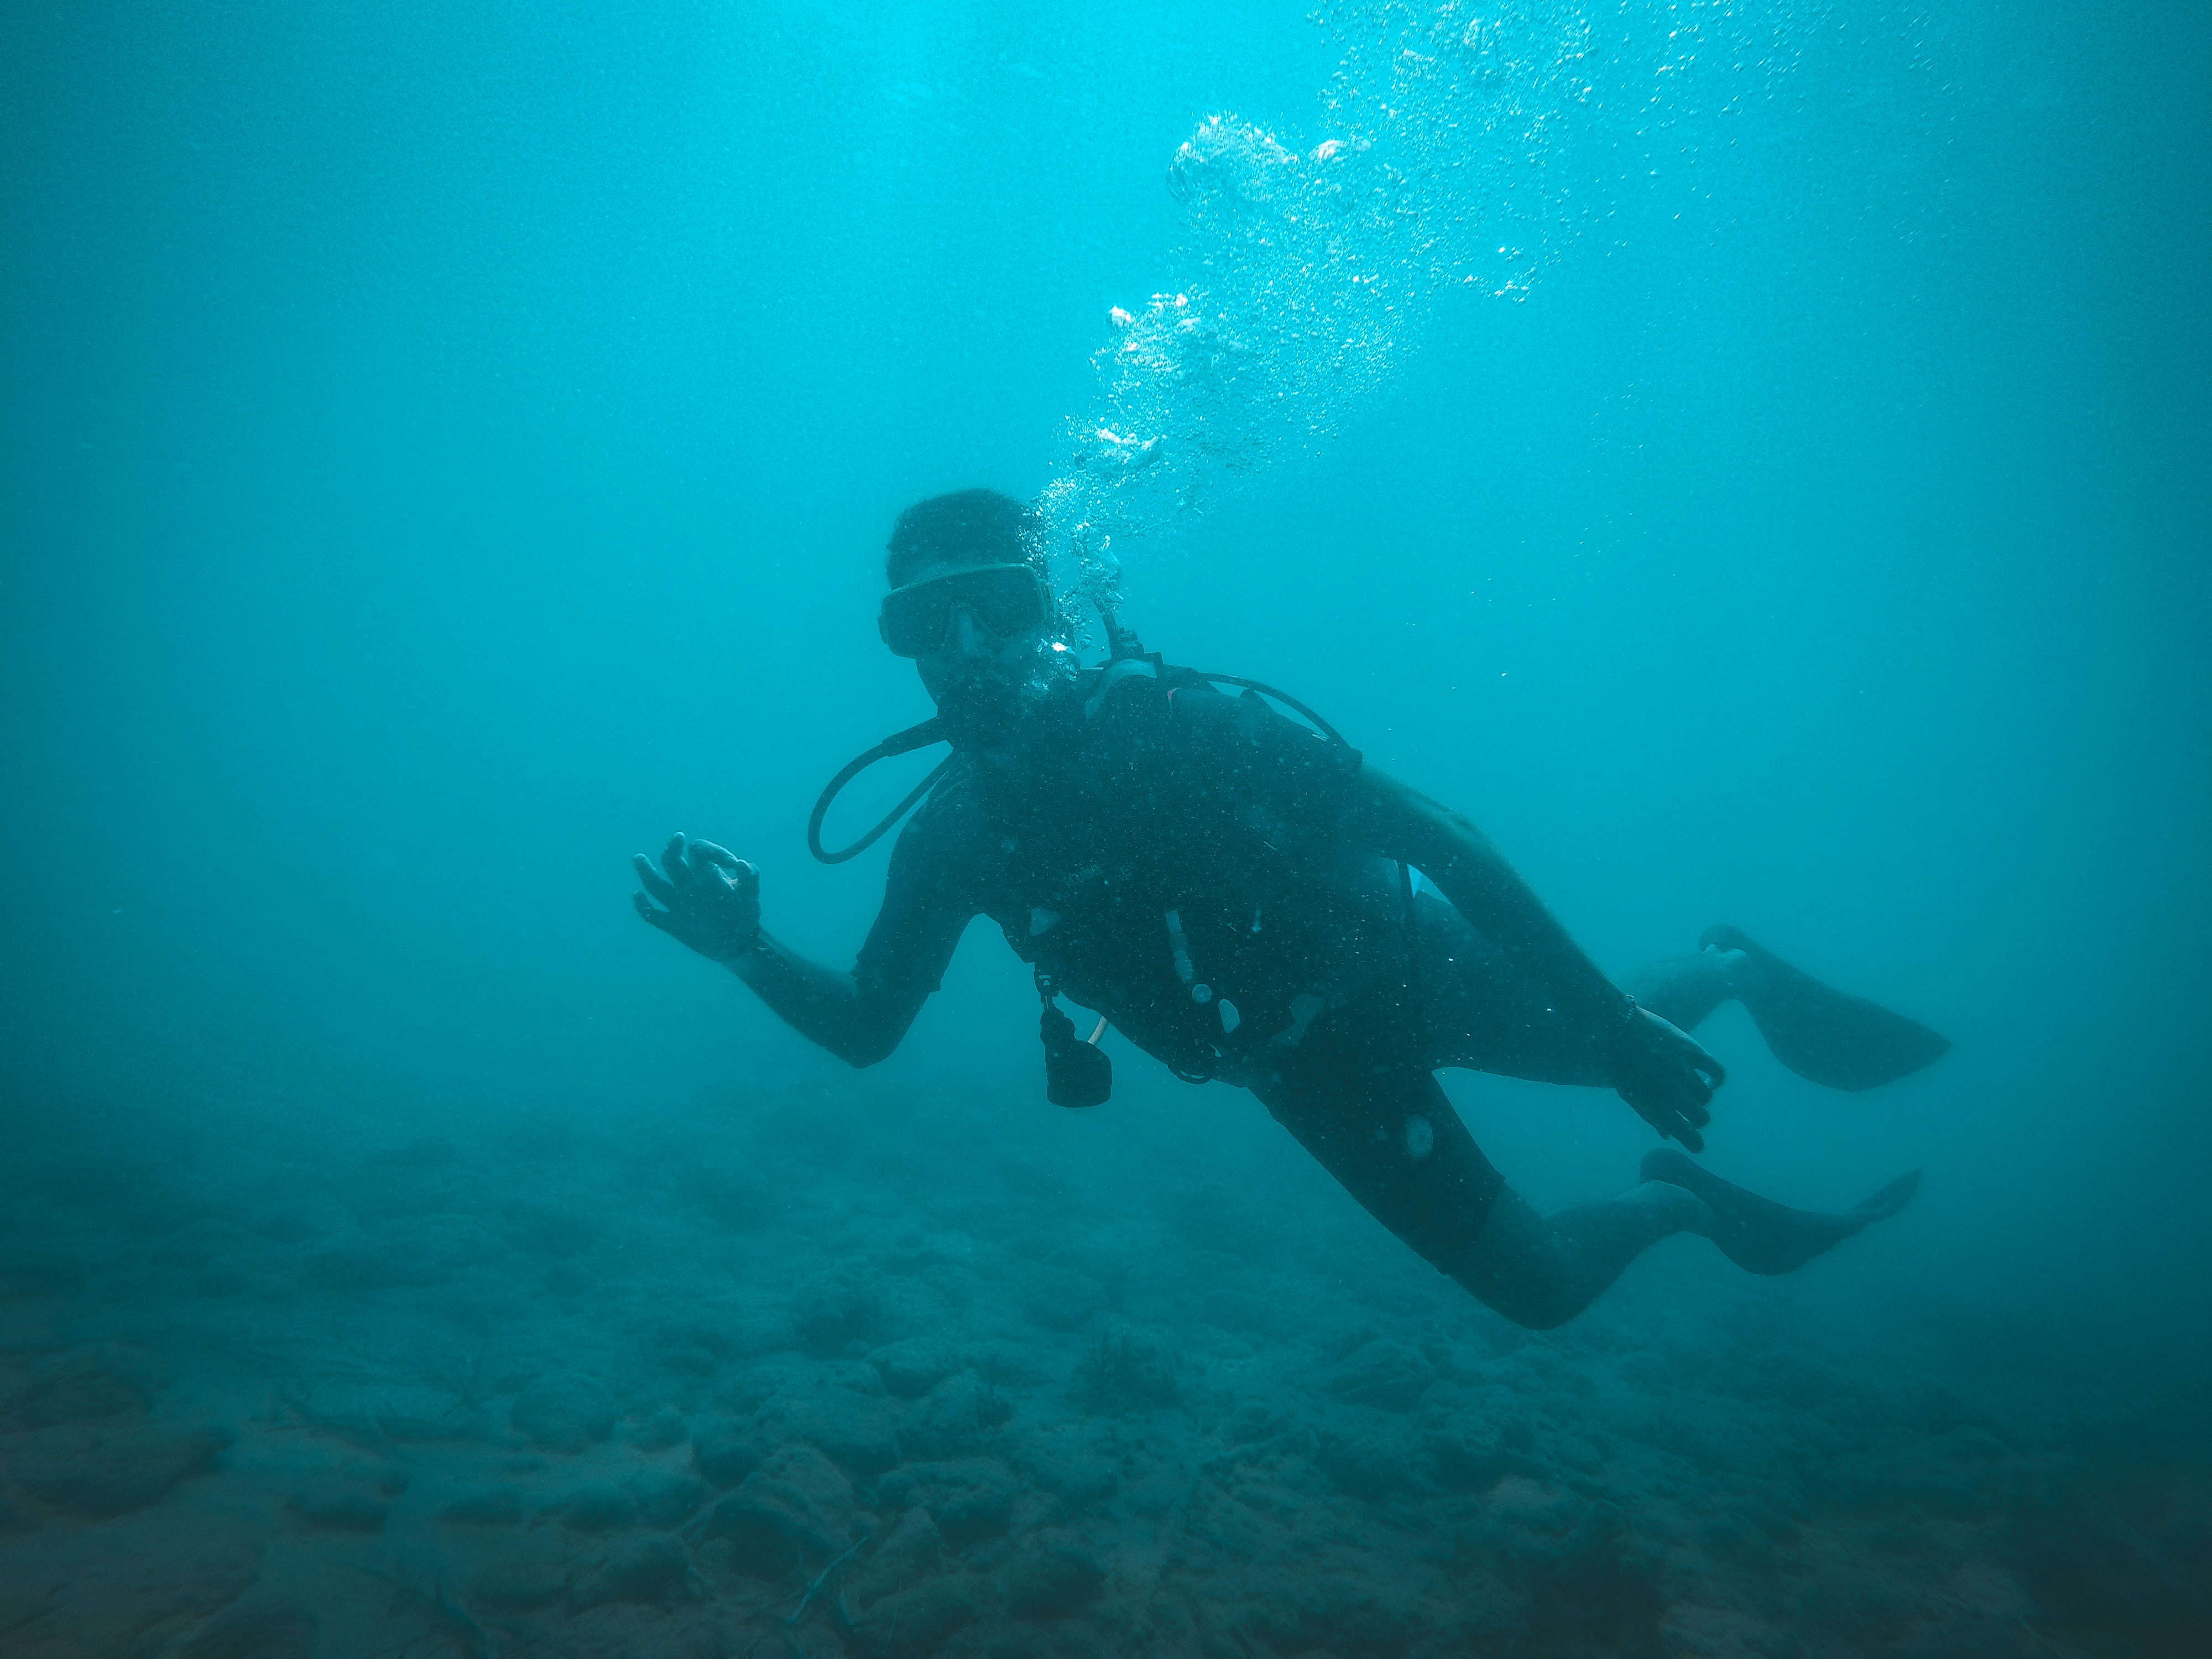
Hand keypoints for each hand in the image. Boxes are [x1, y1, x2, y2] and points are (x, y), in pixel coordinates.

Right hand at [632, 834, 759, 963]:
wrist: (738, 942)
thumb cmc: (744, 914)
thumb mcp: (751, 897)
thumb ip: (750, 878)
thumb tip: (741, 862)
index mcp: (706, 873)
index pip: (700, 850)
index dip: (714, 850)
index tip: (732, 863)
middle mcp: (688, 884)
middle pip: (672, 860)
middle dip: (673, 848)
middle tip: (679, 838)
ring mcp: (678, 904)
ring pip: (655, 884)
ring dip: (645, 870)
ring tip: (639, 857)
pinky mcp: (673, 925)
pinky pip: (652, 915)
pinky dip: (643, 906)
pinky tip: (637, 896)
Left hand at [1607, 1005, 1723, 1151]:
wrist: (1615, 1028)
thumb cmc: (1622, 1065)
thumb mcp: (1630, 1095)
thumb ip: (1651, 1117)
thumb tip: (1667, 1136)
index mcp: (1653, 1107)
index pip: (1686, 1136)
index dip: (1694, 1144)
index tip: (1696, 1144)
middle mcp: (1670, 1091)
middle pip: (1701, 1117)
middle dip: (1697, 1118)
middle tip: (1690, 1111)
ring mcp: (1682, 1070)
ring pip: (1706, 1097)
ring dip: (1699, 1097)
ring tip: (1687, 1088)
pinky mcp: (1691, 1051)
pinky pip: (1717, 1072)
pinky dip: (1716, 1079)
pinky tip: (1708, 1079)